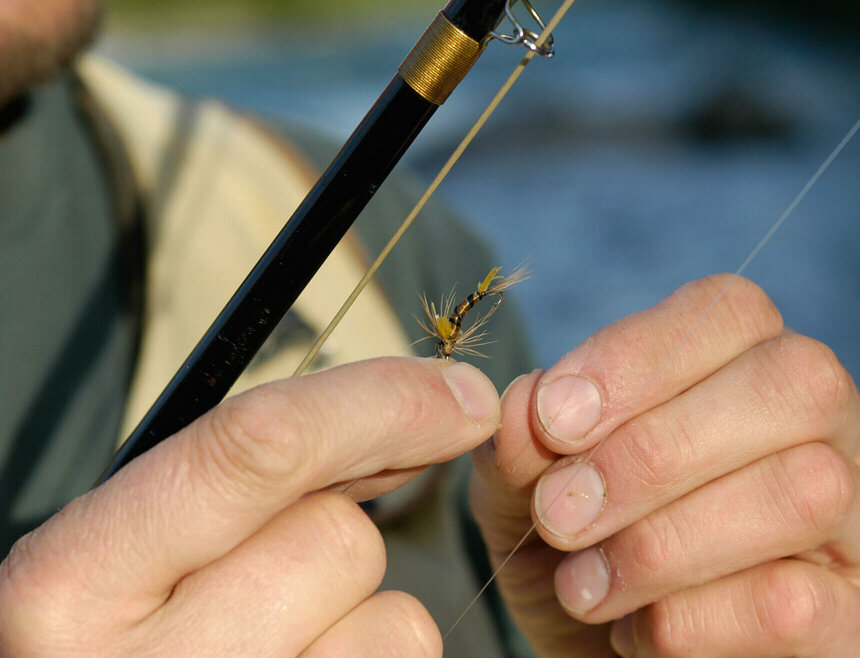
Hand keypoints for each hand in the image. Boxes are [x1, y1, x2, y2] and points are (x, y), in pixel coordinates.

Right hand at [0, 357, 499, 655]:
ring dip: (357, 612)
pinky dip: (373, 657)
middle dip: (333, 529)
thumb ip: (254, 470)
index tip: (459, 393)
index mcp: (75, 581)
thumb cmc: (118, 632)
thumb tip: (427, 405)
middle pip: (340, 535)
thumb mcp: (134, 542)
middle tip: (269, 567)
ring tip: (275, 639)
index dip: (381, 403)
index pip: (259, 448)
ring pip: (392, 617)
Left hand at [470, 275, 859, 656]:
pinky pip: (797, 603)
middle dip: (657, 450)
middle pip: (794, 383)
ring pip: (808, 489)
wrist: (605, 656)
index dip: (638, 357)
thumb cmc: (577, 556)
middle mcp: (834, 429)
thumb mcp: (526, 498)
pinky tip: (638, 636)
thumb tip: (529, 401)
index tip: (553, 422)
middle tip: (560, 513)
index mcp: (754, 368)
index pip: (732, 311)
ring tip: (584, 588)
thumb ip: (523, 447)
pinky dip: (693, 622)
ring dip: (667, 543)